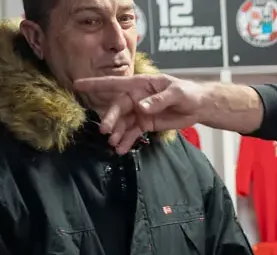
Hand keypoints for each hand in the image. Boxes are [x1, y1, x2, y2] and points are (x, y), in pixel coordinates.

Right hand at [73, 74, 205, 153]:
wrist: (198, 106)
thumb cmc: (188, 93)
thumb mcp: (176, 94)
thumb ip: (159, 100)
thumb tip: (140, 107)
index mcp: (140, 84)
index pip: (115, 84)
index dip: (96, 84)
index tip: (78, 85)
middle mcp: (135, 97)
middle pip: (118, 107)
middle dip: (111, 119)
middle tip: (105, 131)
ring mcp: (138, 111)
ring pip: (123, 122)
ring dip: (117, 133)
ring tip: (114, 145)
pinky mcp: (144, 124)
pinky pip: (132, 132)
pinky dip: (126, 141)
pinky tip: (120, 149)